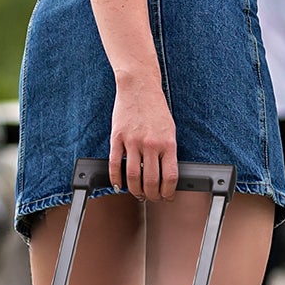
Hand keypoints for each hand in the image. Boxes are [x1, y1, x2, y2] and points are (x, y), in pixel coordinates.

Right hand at [109, 71, 176, 202]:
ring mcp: (132, 141)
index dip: (168, 192)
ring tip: (137, 194)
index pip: (169, 177)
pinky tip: (118, 185)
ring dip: (135, 191)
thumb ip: (167, 151)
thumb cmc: (155, 108)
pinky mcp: (117, 138)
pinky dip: (116, 179)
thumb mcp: (169, 129)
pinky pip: (115, 164)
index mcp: (168, 143)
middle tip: (151, 198)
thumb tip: (165, 175)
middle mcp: (151, 144)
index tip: (167, 196)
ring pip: (132, 177)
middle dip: (152, 195)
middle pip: (151, 181)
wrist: (139, 86)